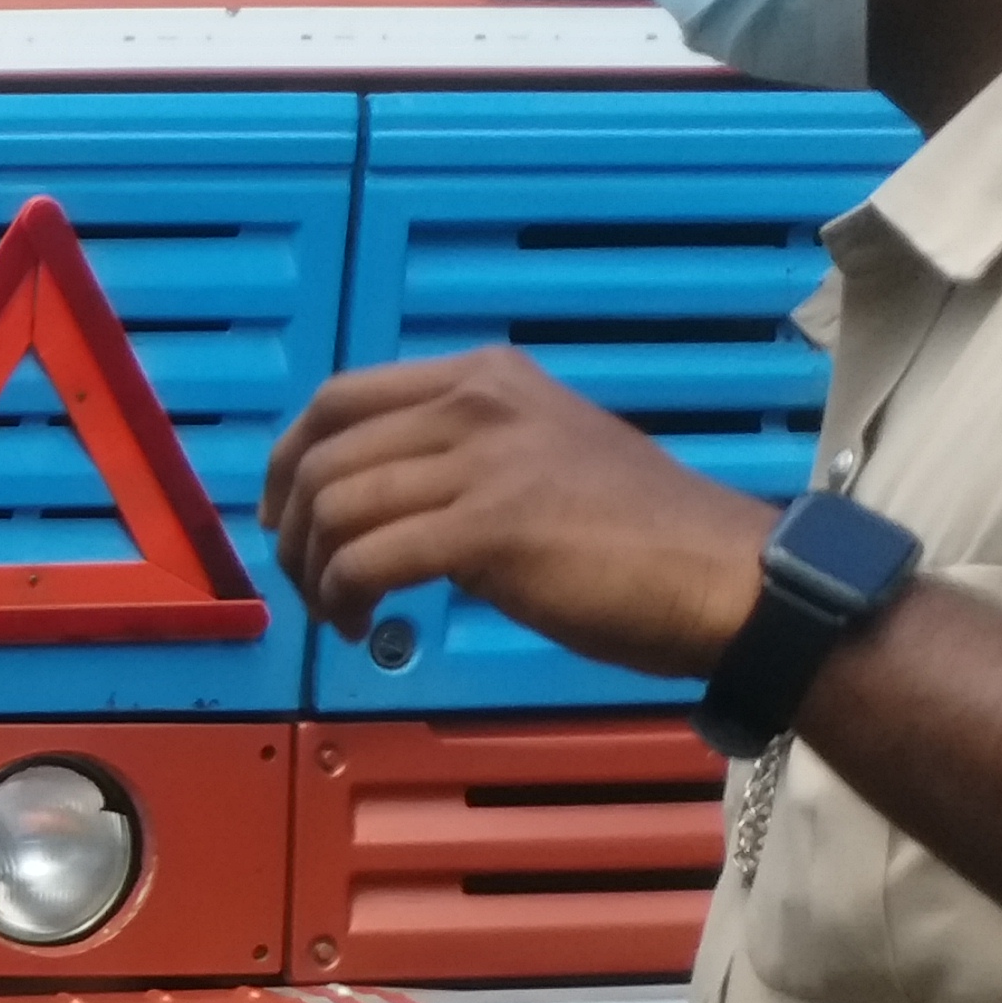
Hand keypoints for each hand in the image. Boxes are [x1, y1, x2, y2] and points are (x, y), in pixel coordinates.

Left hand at [264, 348, 775, 679]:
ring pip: (336, 508)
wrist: (721, 575)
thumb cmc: (638, 536)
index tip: (280, 513)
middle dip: (293, 530)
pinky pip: (367, 560)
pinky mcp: (487, 528)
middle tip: (305, 582)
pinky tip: (360, 625)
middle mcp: (475, 402)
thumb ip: (462, 461)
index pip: (341, 397)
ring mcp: (483, 460)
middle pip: (324, 455)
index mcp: (484, 377)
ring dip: (315, 572)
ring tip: (337, 612)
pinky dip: (343, 598)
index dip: (287, 457)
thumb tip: (386, 504)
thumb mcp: (540, 458)